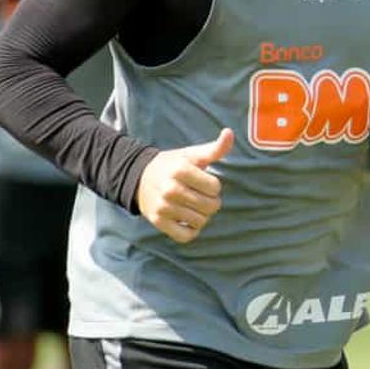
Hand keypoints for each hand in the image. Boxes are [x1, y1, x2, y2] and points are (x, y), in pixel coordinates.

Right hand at [135, 128, 230, 242]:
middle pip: (210, 206)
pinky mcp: (158, 222)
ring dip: (202, 216)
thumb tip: (229, 133)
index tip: (204, 182)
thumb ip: (215, 148)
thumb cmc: (173, 165)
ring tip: (194, 207)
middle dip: (211, 202)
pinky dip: (191, 231)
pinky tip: (187, 220)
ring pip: (201, 222)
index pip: (215, 188)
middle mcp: (170, 189)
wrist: (140, 178)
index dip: (213, 186)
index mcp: (180, 170)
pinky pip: (186, 236)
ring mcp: (163, 207)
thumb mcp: (193, 154)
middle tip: (201, 196)